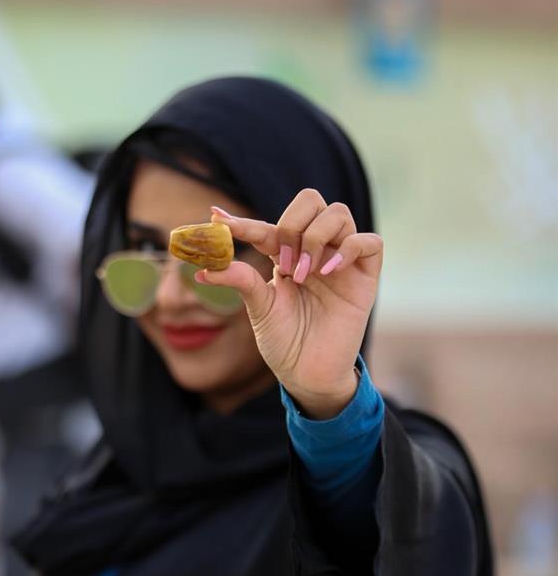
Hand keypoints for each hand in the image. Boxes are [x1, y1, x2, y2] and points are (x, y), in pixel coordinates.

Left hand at [198, 189, 382, 418]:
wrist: (307, 374)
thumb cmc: (284, 342)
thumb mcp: (259, 309)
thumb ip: (240, 282)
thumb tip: (205, 269)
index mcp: (285, 255)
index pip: (268, 226)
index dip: (243, 222)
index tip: (217, 220)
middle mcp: (314, 251)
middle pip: (311, 201)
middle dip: (291, 224)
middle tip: (280, 260)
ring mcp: (341, 261)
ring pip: (339, 214)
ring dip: (315, 238)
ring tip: (303, 273)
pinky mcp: (365, 278)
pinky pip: (370, 242)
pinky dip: (348, 249)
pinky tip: (327, 272)